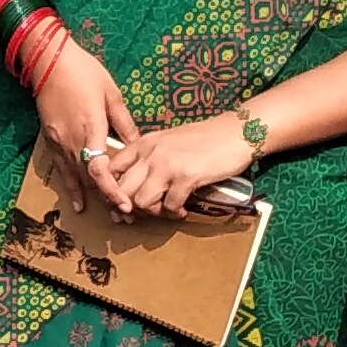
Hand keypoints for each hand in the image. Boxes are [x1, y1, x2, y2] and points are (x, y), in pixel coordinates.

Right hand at [30, 40, 140, 215]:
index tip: (126, 205)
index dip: (113, 191)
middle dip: (109, 199)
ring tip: (111, 214)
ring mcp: (59, 142)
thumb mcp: (112, 94)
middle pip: (90, 180)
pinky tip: (79, 203)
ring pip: (77, 178)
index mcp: (91, 129)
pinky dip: (71, 188)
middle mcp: (72, 141)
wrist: (49, 60)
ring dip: (94, 197)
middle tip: (127, 216)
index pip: (100, 170)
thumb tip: (138, 145)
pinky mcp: (51, 140)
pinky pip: (62, 170)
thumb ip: (125, 123)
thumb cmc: (84, 72)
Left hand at [96, 114, 257, 219]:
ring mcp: (167, 164)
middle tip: (139, 214)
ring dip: (153, 212)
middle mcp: (150, 152)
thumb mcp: (168, 144)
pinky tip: (182, 209)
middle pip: (121, 190)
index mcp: (143, 143)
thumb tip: (131, 191)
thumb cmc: (204, 141)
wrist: (236, 132)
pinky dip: (175, 212)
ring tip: (166, 209)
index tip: (119, 203)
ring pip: (141, 201)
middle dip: (128, 207)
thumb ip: (149, 161)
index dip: (109, 191)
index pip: (110, 169)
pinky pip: (169, 205)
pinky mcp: (187, 176)